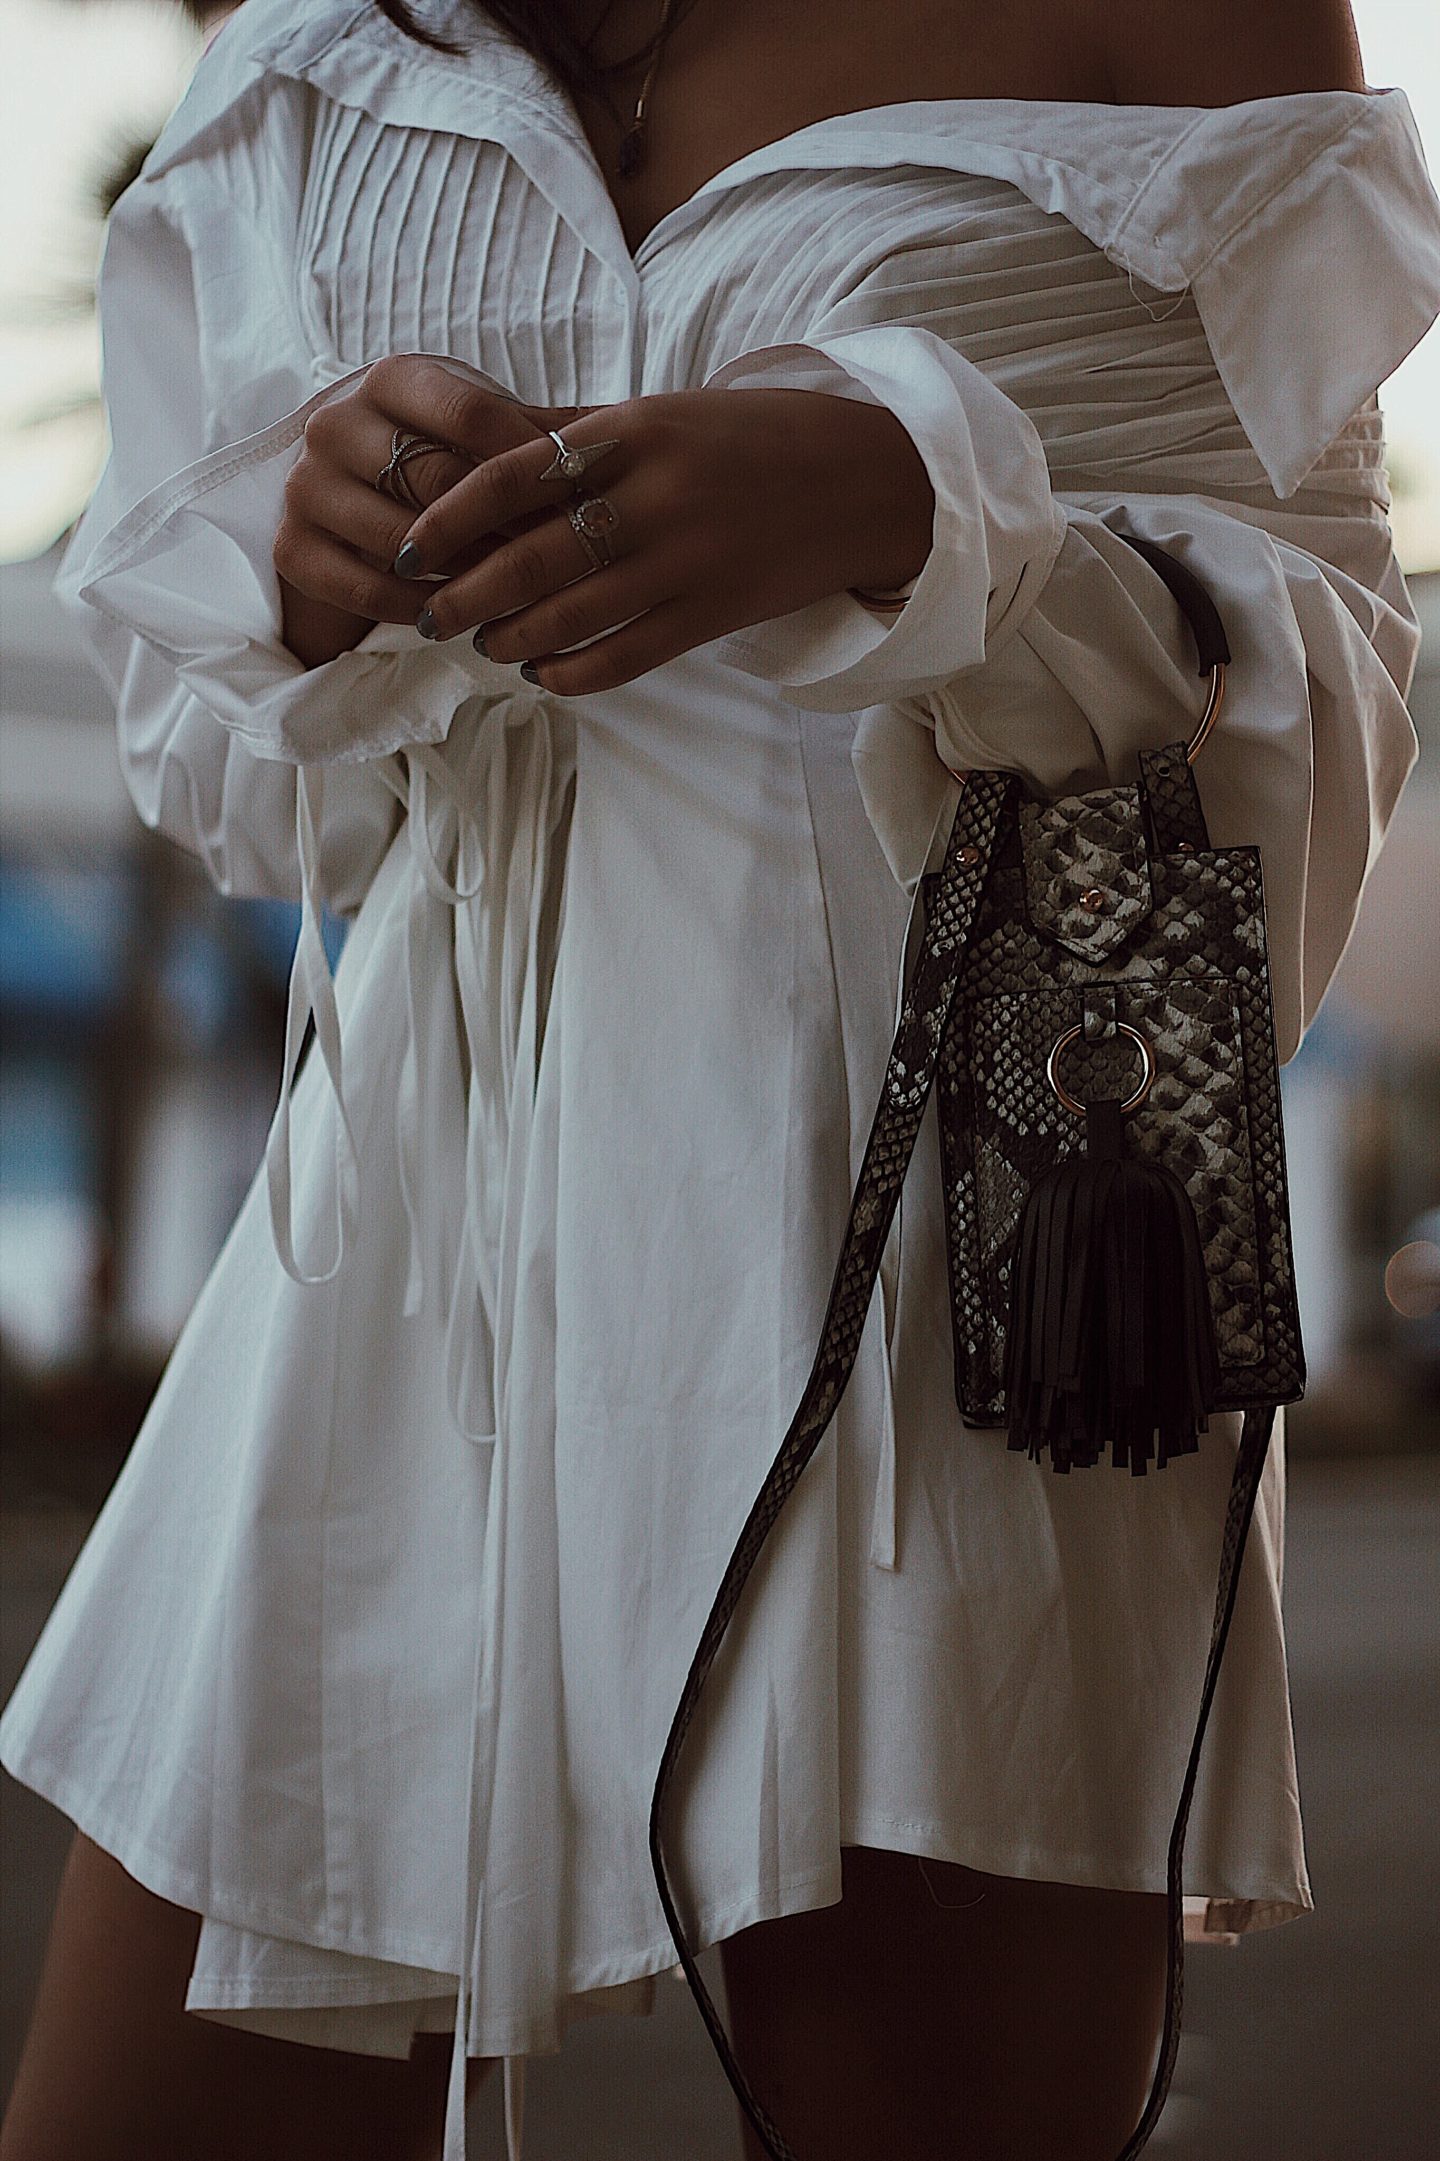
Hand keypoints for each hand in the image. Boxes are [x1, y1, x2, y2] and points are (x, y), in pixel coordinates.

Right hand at [271, 354, 585, 666]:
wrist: (346, 495)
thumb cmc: (435, 454)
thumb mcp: (484, 430)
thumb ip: (544, 430)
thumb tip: (625, 430)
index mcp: (393, 379)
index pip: (472, 415)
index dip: (531, 464)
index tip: (583, 503)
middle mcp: (336, 422)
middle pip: (436, 483)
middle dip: (503, 530)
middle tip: (558, 567)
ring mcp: (306, 485)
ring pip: (400, 540)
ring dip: (462, 576)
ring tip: (511, 600)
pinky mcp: (291, 547)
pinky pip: (361, 587)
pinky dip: (412, 608)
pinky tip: (450, 617)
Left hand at [392, 388, 936, 693]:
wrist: (863, 482)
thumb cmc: (749, 440)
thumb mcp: (662, 411)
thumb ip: (574, 428)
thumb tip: (477, 440)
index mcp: (632, 432)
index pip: (511, 475)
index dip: (447, 517)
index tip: (407, 547)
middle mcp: (653, 497)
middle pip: (528, 557)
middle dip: (463, 594)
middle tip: (425, 613)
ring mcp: (684, 563)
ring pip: (567, 617)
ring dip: (506, 637)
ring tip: (481, 641)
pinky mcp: (710, 615)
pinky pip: (620, 659)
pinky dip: (567, 673)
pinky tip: (540, 672)